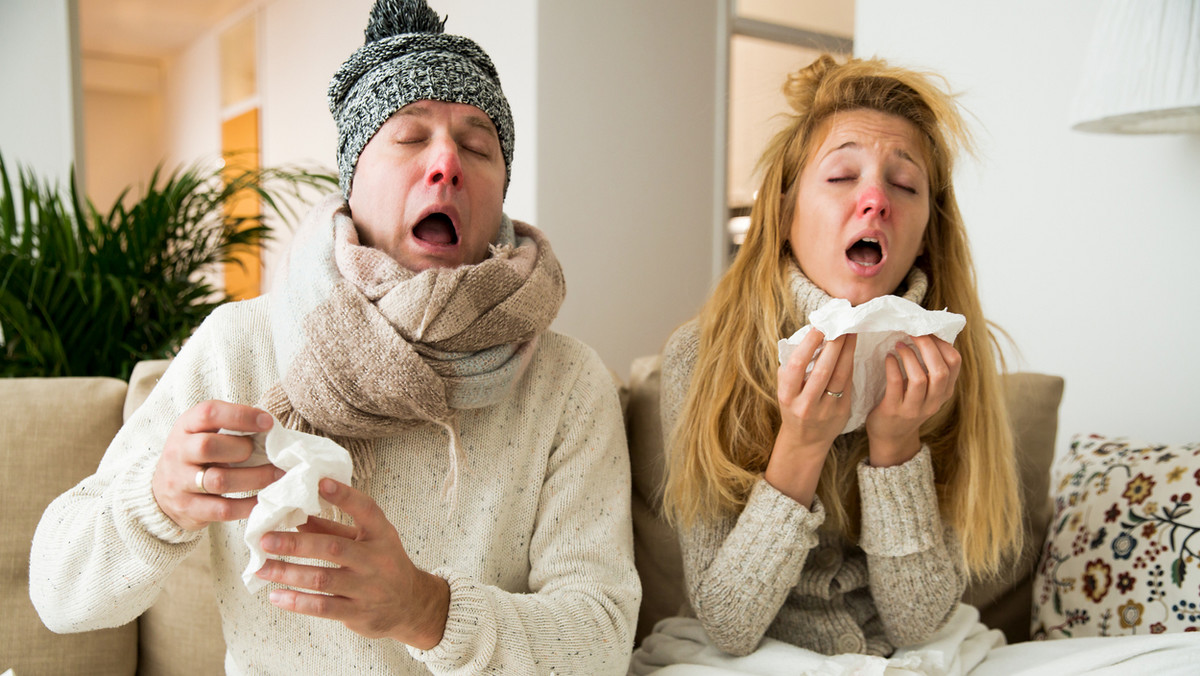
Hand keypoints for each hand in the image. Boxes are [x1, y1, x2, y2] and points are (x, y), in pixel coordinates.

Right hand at [152, 401, 279, 530]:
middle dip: (242, 449)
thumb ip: (229, 427)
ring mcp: (180, 483)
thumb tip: (270, 428)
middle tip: (266, 453)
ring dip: (255, 478)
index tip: (268, 423)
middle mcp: (178, 453)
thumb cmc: (196, 456)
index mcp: (186, 427)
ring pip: (218, 480)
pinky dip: (248, 505)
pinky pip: (223, 509)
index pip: (208, 413)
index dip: (240, 416)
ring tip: (278, 474)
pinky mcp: (188, 509)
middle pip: (207, 446)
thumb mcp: (203, 433)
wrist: (162, 494)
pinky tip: (264, 499)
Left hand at [256, 479, 450, 649]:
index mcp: (381, 534)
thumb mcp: (367, 541)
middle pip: (333, 548)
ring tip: (262, 568)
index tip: (321, 482)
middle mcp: (376, 559)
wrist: (410, 605)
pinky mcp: (358, 613)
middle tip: (265, 539)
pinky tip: (276, 596)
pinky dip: (297, 602)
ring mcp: (368, 588)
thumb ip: (333, 529)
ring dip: (288, 572)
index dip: (345, 495)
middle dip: (296, 543)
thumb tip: (296, 515)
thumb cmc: (382, 565)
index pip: (366, 510)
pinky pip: (323, 607)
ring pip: (323, 578)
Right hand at [765, 330, 856, 506]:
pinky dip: (849, 364)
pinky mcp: (842, 412)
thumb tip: (807, 338)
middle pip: (823, 369)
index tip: (819, 327)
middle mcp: (805, 404)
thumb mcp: (785, 390)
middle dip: (833, 344)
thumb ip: (791, 369)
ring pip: (840, 376)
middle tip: (841, 324)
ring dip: (847, 351)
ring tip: (851, 333)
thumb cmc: (793, 407)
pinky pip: (847, 384)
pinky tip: (851, 350)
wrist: (805, 441)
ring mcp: (825, 410)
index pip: (798, 366)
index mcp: (787, 396)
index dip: (809, 345)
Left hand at [865, 335, 960, 466]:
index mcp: (944, 392)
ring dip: (909, 357)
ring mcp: (914, 408)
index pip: (955, 363)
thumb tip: (929, 333)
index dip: (943, 343)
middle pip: (940, 371)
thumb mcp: (927, 390)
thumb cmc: (908, 404)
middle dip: (927, 346)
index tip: (928, 330)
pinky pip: (896, 385)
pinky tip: (888, 358)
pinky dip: (893, 367)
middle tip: (913, 332)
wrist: (891, 437)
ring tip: (899, 344)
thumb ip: (931, 368)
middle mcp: (934, 401)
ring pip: (920, 379)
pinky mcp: (894, 411)